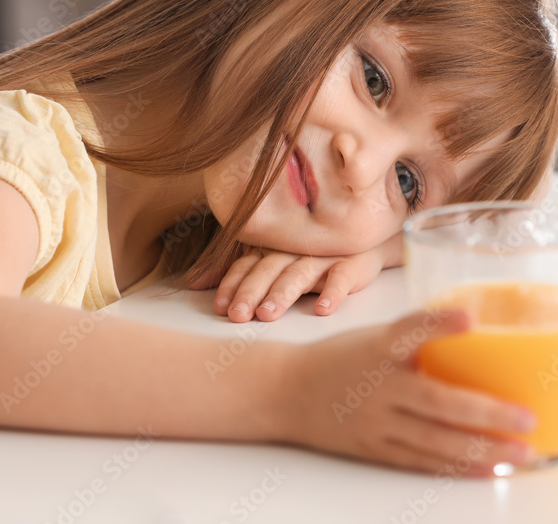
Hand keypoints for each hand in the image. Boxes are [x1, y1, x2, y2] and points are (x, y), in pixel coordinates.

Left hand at [188, 238, 392, 321]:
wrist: (364, 240)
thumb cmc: (310, 253)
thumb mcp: (272, 259)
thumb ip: (236, 271)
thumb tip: (193, 282)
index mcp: (272, 248)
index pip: (246, 265)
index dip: (232, 284)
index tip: (220, 307)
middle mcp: (293, 250)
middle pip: (268, 270)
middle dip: (251, 292)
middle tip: (238, 315)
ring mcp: (323, 256)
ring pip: (299, 274)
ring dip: (283, 293)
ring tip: (269, 314)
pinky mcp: (352, 263)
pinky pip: (342, 277)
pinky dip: (333, 291)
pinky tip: (323, 308)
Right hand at [278, 307, 537, 475]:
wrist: (285, 391)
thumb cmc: (338, 358)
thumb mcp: (372, 337)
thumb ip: (417, 341)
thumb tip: (478, 337)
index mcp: (377, 348)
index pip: (409, 330)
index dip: (439, 324)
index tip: (470, 319)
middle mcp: (378, 386)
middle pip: (436, 402)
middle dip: (486, 413)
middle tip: (525, 417)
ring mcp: (377, 422)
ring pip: (436, 442)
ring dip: (483, 449)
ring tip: (522, 453)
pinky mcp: (375, 448)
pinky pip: (423, 461)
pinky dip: (458, 466)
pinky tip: (489, 467)